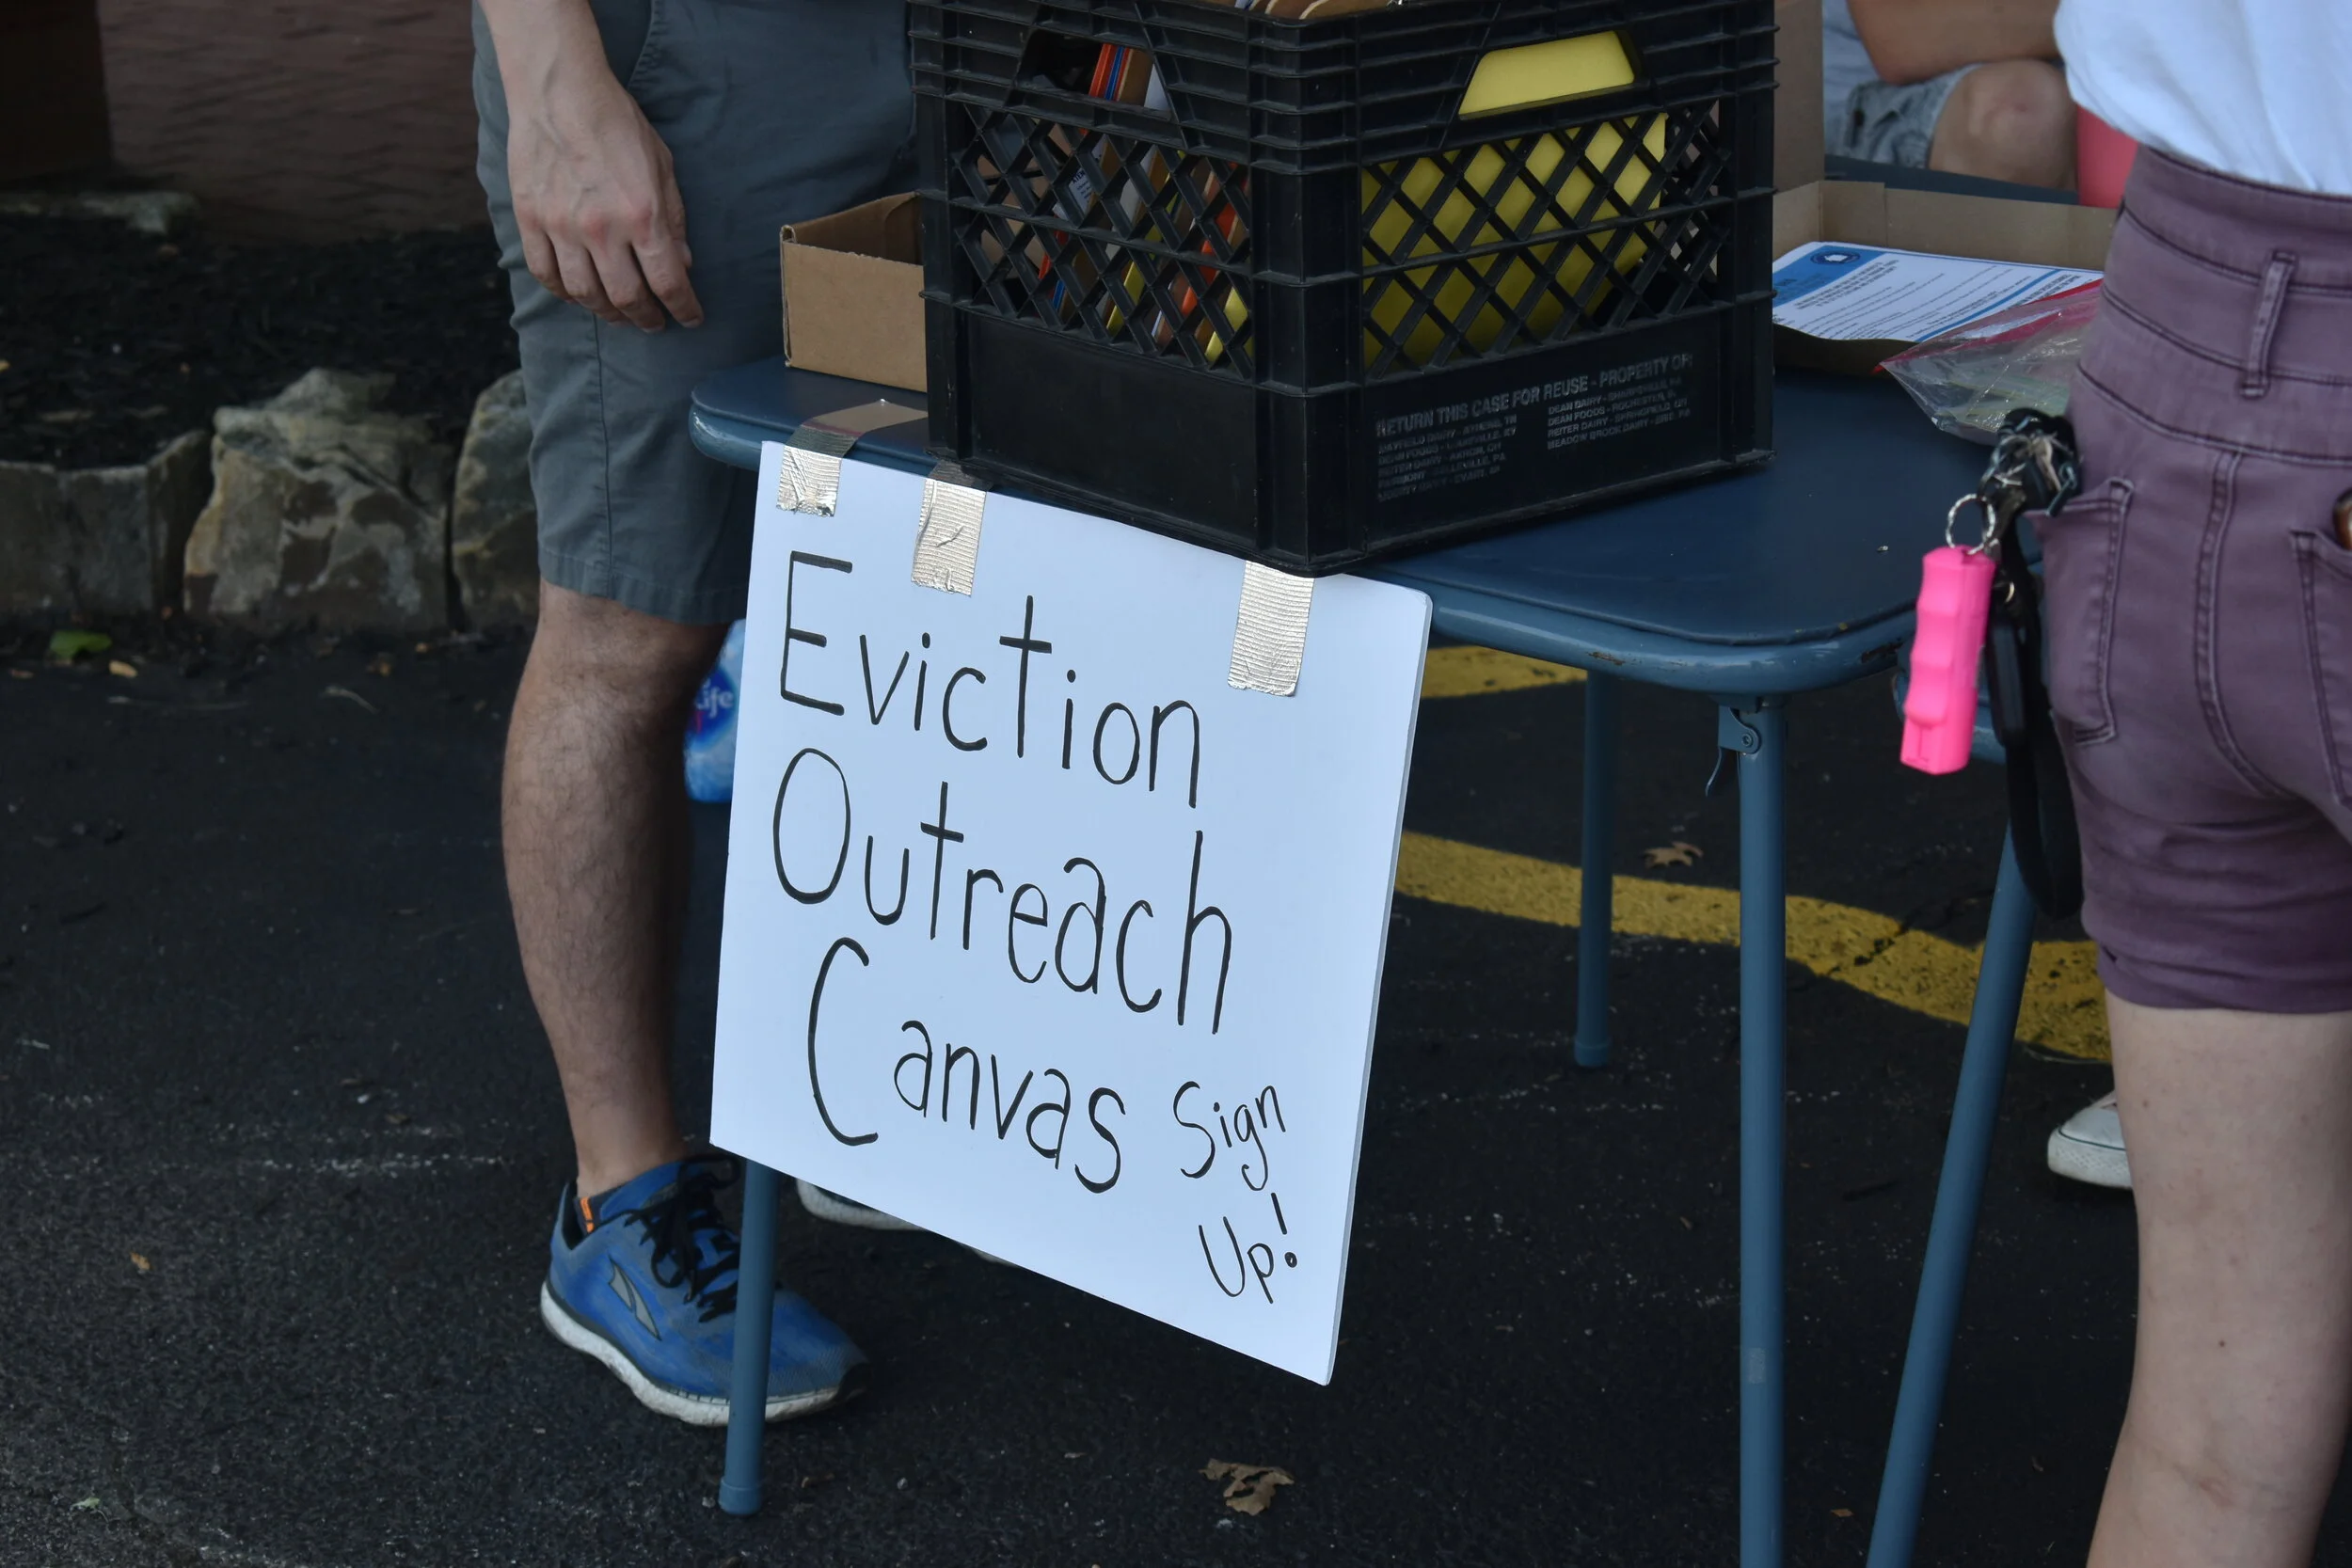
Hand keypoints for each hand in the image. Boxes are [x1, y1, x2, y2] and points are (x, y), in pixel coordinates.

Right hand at [488, 0, 702, 330]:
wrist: (559, 91)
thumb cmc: (617, 124)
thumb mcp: (662, 166)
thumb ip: (673, 219)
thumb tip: (681, 264)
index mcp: (642, 215)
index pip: (668, 283)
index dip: (683, 308)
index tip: (690, 318)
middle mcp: (601, 228)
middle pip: (626, 298)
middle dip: (645, 318)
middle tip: (654, 323)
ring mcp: (561, 227)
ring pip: (584, 293)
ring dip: (607, 311)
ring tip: (620, 314)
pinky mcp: (531, 219)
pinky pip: (546, 273)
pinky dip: (565, 292)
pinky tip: (579, 294)